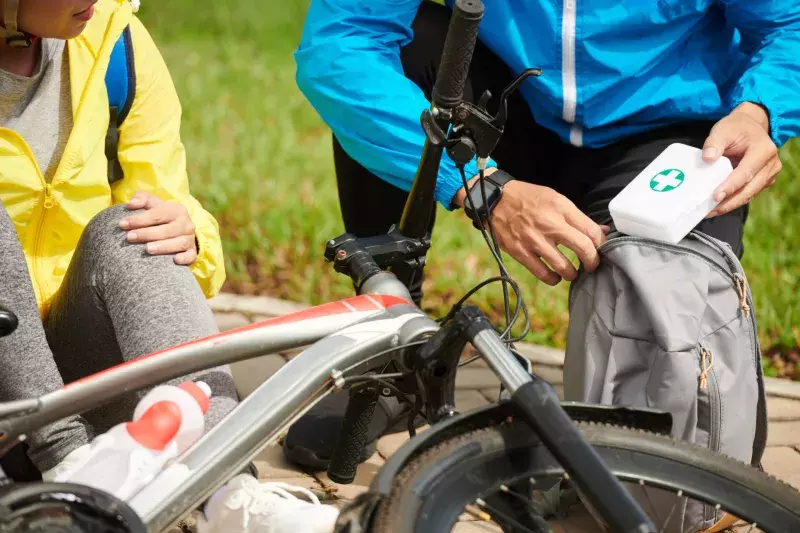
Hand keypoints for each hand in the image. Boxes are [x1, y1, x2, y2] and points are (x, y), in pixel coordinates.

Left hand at [120, 191, 197, 264]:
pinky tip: (175, 260)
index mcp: (177, 210)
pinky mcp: (192, 251)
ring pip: (180, 243)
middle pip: (167, 229)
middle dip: (147, 233)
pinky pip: (191, 255)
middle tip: (129, 237)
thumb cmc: (161, 216)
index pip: (157, 214)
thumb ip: (142, 199)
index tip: (122, 224)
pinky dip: (185, 258)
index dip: (139, 219)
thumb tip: (131, 204)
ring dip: (164, 246)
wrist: (180, 229)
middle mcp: (186, 224)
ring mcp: (190, 238)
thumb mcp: (153, 204)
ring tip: (147, 249)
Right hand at [455, 172, 606, 284]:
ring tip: (571, 273)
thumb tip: (601, 232)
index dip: (601, 244)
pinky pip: (543, 274)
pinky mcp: (520, 252)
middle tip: (592, 265)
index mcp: (560, 208)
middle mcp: (549, 224)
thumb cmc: (528, 199)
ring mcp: (534, 240)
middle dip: (593, 262)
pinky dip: (553, 279)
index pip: (591, 231)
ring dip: (572, 274)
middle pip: (583, 249)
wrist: (495, 200)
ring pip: (564, 267)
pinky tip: (555, 276)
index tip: (599, 249)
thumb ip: (577, 217)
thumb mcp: (555, 199)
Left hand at [703, 102, 781, 216]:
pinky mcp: (763, 181)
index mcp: (763, 150)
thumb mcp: (723, 130)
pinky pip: (748, 194)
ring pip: (749, 194)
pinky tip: (717, 207)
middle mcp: (770, 165)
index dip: (730, 186)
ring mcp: (768, 174)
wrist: (750, 127)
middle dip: (729, 202)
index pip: (746, 173)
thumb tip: (707, 158)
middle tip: (709, 211)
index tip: (715, 197)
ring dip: (730, 205)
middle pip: (749, 189)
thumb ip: (714, 143)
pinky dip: (733, 201)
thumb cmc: (736, 128)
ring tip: (710, 212)